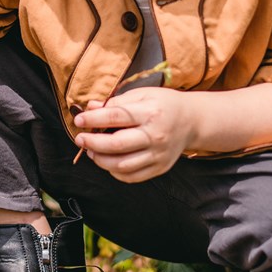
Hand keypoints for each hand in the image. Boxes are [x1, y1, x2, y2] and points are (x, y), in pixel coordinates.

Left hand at [72, 88, 195, 182]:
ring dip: (101, 160)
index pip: (116, 116)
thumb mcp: (142, 94)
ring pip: (122, 165)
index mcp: (150, 112)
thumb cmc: (163, 104)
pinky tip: (108, 161)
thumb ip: (116, 102)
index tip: (79, 120)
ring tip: (92, 151)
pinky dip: (115, 171)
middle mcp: (156, 135)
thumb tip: (90, 107)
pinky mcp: (159, 167)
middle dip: (93, 143)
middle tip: (80, 139)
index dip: (93, 119)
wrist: (192, 121)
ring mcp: (158, 154)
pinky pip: (132, 176)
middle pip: (117, 144)